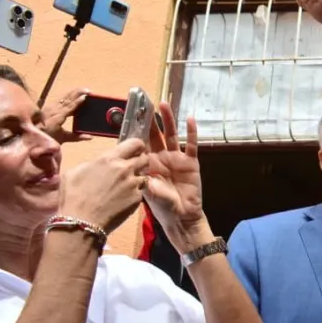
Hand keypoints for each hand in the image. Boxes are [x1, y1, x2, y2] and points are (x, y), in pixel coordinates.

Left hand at [41, 88, 91, 143]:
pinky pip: (61, 100)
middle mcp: (54, 110)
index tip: (85, 97)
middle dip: (78, 93)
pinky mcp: (49, 107)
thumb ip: (77, 137)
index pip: (70, 107)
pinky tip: (73, 95)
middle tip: (88, 90)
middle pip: (67, 99)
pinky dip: (68, 96)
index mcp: (58, 117)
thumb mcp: (63, 138)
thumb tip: (90, 137)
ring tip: (83, 90)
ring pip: (64, 98)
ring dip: (74, 93)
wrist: (31, 134)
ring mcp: (51, 108)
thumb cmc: (48, 137)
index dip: (78, 102)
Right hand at [58, 138, 148, 232]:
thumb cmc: (72, 197)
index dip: (137, 146)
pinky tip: (124, 198)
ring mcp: (133, 184)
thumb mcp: (74, 172)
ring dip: (138, 178)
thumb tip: (98, 163)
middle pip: (144, 158)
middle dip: (140, 161)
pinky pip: (140, 191)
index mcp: (109, 159)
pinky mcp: (137, 199)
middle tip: (133, 167)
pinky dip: (135, 192)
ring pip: (144, 175)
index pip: (135, 143)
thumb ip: (92, 163)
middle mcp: (124, 169)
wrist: (80, 222)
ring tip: (126, 185)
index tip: (135, 150)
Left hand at [144, 102, 211, 252]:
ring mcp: (176, 159)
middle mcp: (160, 159)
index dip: (136, 132)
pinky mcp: (190, 162)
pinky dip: (191, 132)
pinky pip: (190, 144)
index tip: (130, 118)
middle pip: (154, 136)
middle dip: (150, 121)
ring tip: (164, 105)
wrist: (183, 218)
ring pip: (170, 135)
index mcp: (147, 166)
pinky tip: (190, 119)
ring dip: (167, 120)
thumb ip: (148, 185)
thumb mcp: (151, 196)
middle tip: (145, 104)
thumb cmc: (164, 209)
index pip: (140, 145)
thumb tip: (145, 176)